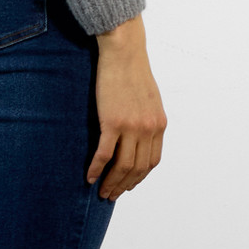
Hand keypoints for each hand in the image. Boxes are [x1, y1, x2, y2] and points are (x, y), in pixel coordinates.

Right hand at [87, 16, 165, 199]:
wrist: (124, 53)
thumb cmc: (133, 72)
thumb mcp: (150, 99)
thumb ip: (148, 119)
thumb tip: (140, 135)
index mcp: (159, 125)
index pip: (151, 161)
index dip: (139, 177)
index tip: (128, 185)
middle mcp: (148, 129)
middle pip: (137, 168)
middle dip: (124, 185)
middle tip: (112, 195)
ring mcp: (131, 127)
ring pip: (122, 166)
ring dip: (111, 182)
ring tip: (102, 191)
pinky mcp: (112, 122)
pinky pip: (104, 154)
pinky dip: (96, 169)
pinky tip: (89, 177)